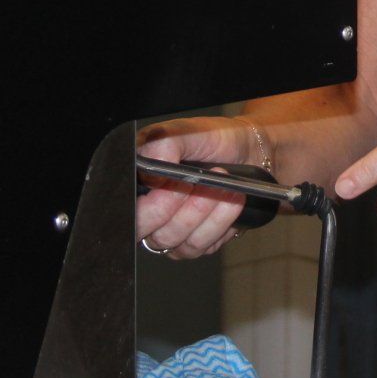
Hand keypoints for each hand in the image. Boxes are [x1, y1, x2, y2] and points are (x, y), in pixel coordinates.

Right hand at [135, 116, 256, 259]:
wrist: (247, 150)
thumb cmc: (212, 139)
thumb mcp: (185, 131)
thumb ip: (163, 145)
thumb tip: (152, 170)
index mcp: (138, 184)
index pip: (129, 213)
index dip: (150, 207)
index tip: (176, 185)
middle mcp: (150, 214)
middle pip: (153, 234)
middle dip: (183, 211)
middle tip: (200, 185)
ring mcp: (172, 231)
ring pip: (180, 242)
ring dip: (205, 213)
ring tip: (224, 187)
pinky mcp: (195, 242)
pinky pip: (202, 246)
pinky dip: (220, 222)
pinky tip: (232, 200)